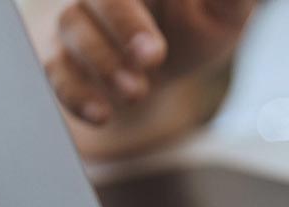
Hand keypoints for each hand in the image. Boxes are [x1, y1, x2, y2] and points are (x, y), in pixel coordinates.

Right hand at [40, 0, 254, 158]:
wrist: (157, 65)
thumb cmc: (192, 28)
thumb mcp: (224, 14)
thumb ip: (233, 0)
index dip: (137, 15)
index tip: (158, 46)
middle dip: (125, 23)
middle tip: (152, 56)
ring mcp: (76, 19)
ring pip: (73, 27)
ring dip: (104, 62)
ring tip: (136, 92)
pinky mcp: (58, 57)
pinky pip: (54, 71)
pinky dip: (75, 94)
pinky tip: (101, 113)